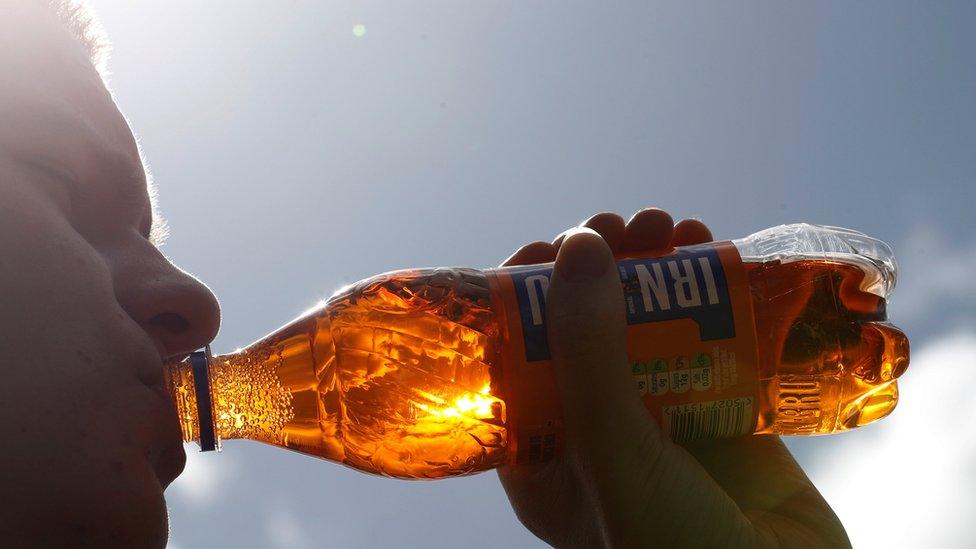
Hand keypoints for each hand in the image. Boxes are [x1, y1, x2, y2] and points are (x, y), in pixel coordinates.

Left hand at [498, 209, 848, 547]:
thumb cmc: (674, 547)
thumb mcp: (612, 449)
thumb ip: (587, 352)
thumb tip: (578, 244)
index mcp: (545, 454)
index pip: (516, 356)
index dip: (529, 294)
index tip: (553, 244)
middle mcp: (597, 434)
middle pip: (586, 331)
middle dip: (604, 269)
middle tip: (627, 226)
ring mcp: (661, 424)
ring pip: (649, 328)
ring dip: (661, 271)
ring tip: (678, 229)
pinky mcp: (723, 418)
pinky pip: (712, 342)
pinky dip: (715, 295)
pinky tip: (717, 252)